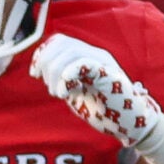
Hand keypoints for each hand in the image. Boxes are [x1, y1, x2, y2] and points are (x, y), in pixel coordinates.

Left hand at [30, 34, 163, 146]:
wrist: (129, 123)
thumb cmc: (103, 108)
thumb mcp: (75, 90)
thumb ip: (61, 78)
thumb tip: (39, 70)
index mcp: (87, 56)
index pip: (60, 41)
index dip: (43, 54)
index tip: (35, 74)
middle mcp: (95, 55)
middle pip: (62, 44)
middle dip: (47, 65)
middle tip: (52, 89)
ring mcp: (104, 63)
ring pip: (71, 52)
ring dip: (56, 74)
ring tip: (60, 94)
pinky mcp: (109, 76)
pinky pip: (85, 64)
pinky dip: (69, 74)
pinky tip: (65, 91)